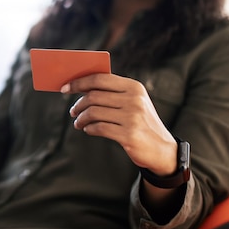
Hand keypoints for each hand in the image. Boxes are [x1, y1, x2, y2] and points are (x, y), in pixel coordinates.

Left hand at [63, 73, 177, 175]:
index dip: (79, 82)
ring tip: (78, 123)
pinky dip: (89, 128)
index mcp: (134, 87)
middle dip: (78, 104)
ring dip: (81, 118)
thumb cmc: (141, 123)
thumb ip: (112, 93)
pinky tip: (88, 130)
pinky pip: (99, 128)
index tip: (65, 88)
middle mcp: (134, 100)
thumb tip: (81, 87)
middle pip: (94, 96)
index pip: (100, 79)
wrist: (163, 150)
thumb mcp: (133, 102)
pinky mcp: (129, 135)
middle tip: (72, 111)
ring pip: (93, 112)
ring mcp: (132, 117)